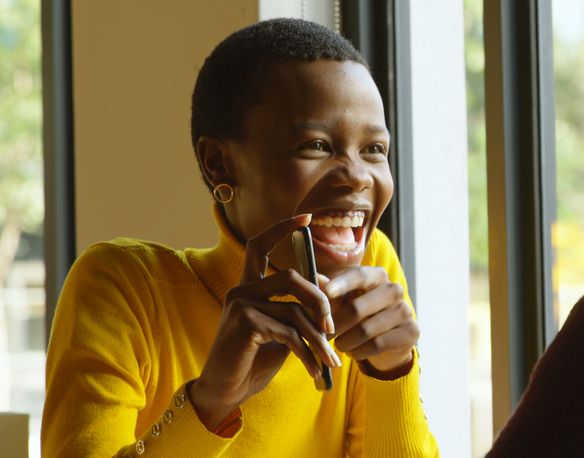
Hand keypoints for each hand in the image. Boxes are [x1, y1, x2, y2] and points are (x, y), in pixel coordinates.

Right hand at [189, 214, 341, 427]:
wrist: (226, 392)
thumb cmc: (253, 362)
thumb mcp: (281, 332)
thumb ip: (296, 310)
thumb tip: (326, 291)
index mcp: (248, 288)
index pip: (260, 246)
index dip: (282, 228)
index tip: (307, 217)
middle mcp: (240, 291)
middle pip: (291, 277)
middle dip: (319, 301)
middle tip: (332, 328)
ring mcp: (239, 305)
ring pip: (294, 309)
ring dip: (318, 337)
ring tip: (330, 359)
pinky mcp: (243, 323)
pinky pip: (288, 332)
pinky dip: (307, 352)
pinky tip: (314, 369)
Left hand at [323, 266, 418, 375]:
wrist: (388, 340)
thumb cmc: (360, 315)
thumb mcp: (344, 302)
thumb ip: (331, 292)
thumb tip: (317, 278)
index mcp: (377, 276)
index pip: (359, 276)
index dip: (342, 284)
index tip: (326, 293)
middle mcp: (394, 290)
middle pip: (356, 309)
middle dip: (335, 326)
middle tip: (322, 336)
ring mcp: (405, 310)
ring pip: (365, 331)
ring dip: (345, 342)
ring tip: (339, 344)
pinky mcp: (410, 331)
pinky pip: (376, 345)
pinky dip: (359, 351)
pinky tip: (355, 351)